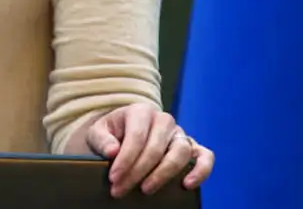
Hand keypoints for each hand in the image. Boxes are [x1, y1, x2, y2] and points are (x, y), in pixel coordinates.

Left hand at [85, 104, 213, 197]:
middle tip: (121, 189)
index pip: (136, 137)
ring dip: (164, 174)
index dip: (125, 159)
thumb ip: (102, 139)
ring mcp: (179, 133)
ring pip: (180, 152)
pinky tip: (187, 185)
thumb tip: (112, 152)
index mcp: (140, 111)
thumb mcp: (97, 133)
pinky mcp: (192, 147)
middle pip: (156, 148)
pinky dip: (201, 170)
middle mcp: (163, 120)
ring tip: (146, 189)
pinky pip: (205, 156)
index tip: (114, 178)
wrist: (121, 135)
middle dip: (138, 172)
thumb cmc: (110, 134)